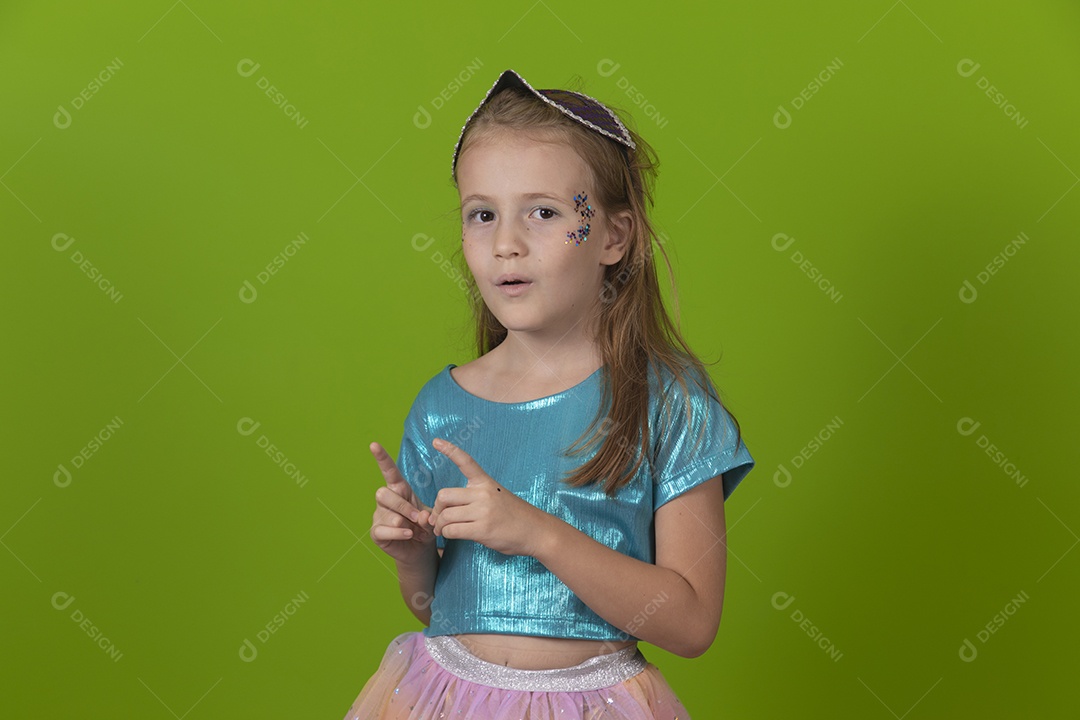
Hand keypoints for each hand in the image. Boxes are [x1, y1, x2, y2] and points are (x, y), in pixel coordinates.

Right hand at [368, 441, 436, 565]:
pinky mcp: (377, 532)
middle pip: (382, 493)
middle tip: (417, 517)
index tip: (374, 444)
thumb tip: (420, 517)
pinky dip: (397, 533)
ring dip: (403, 520)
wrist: (420, 549)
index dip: (382, 458)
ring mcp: (379, 516)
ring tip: (414, 529)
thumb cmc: (424, 527)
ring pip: (385, 512)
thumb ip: (428, 515)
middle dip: (402, 505)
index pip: (389, 471)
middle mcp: (386, 501)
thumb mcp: (431, 518)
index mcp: (400, 490)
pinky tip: (407, 535)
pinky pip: (383, 530)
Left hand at [427, 437, 550, 556]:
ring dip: (439, 526)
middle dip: (436, 509)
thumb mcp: (496, 497)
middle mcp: (483, 493)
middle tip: (438, 519)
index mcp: (486, 482)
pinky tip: (450, 536)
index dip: (450, 450)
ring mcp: (483, 511)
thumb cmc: (514, 516)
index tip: (436, 442)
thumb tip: (443, 512)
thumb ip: (473, 499)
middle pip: (444, 495)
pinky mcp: (482, 530)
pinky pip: (452, 530)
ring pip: (446, 516)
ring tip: (443, 530)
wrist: (535, 531)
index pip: (466, 462)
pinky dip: (446, 534)